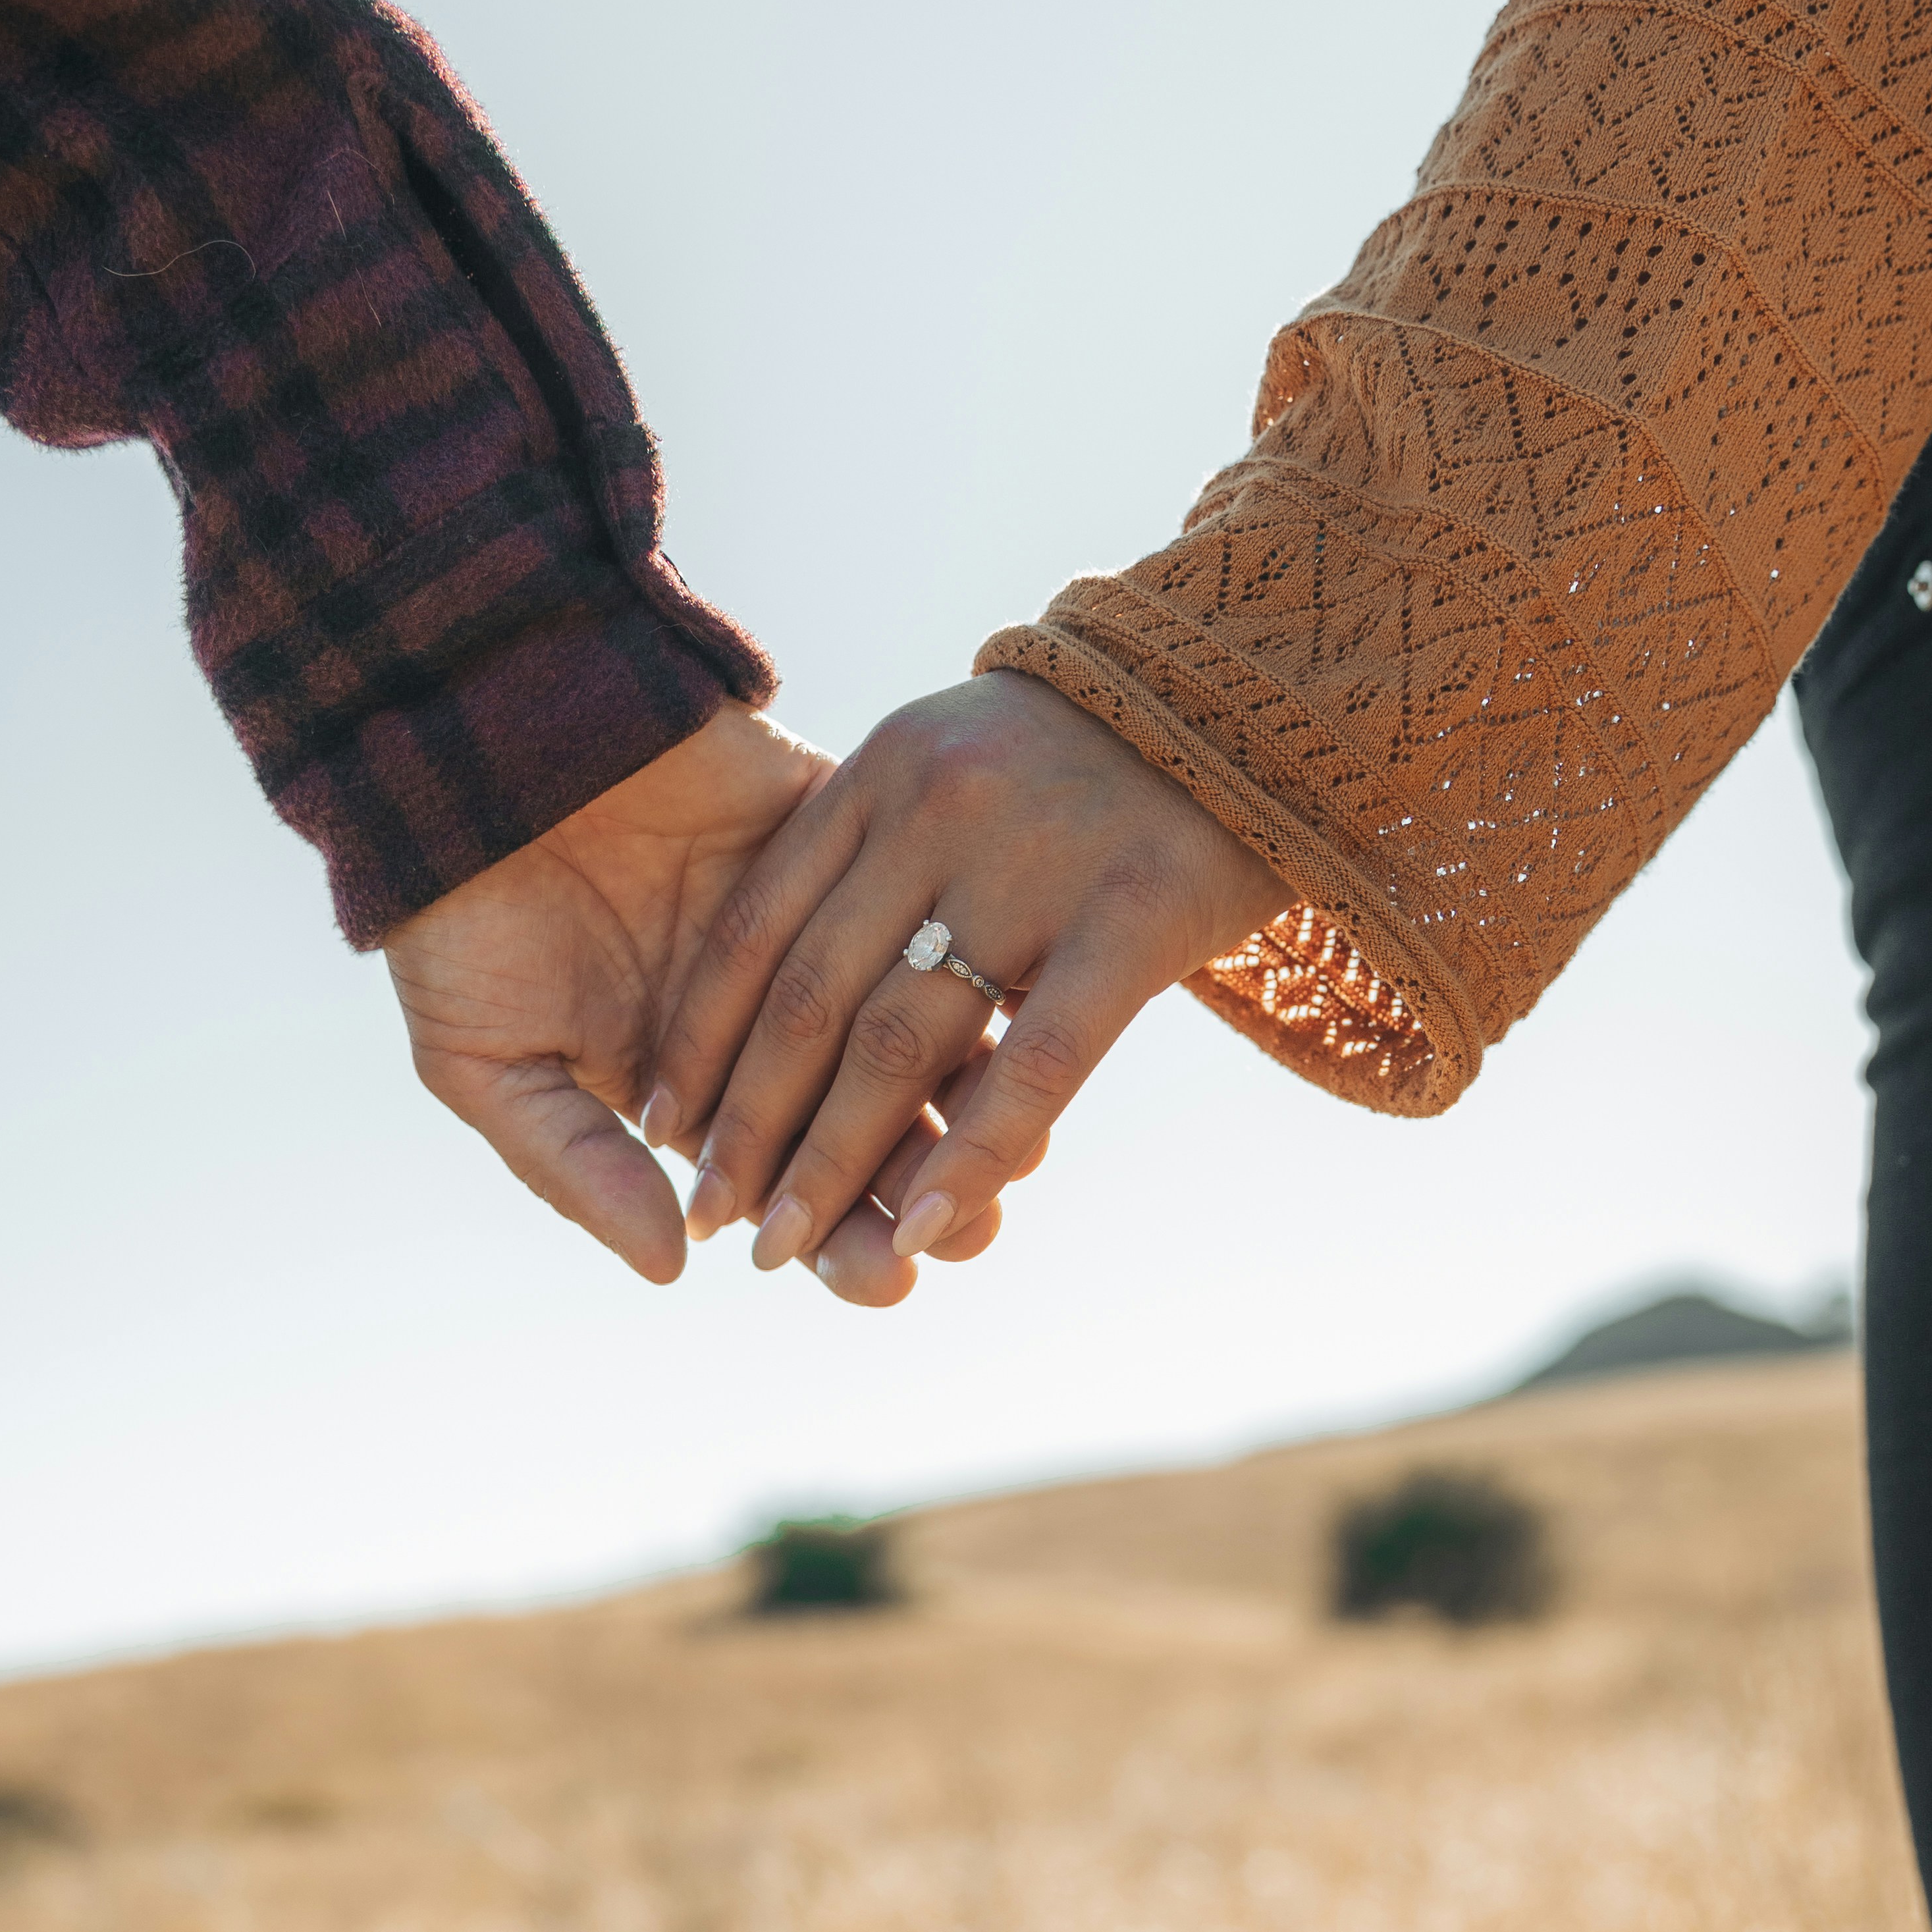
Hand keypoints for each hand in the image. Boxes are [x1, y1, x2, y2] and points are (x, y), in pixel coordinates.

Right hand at [383, 702, 1008, 1294]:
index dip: (840, 1246)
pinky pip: (917, 901)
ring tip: (1020, 1145)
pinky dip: (963, 954)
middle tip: (976, 1233)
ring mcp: (816, 929)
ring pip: (916, 1029)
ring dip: (972, 1093)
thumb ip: (576, 1166)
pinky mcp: (839, 832)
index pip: (791, 1190)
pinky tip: (1009, 1005)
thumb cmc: (459, 920)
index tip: (890, 1282)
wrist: (466, 748)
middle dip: (928, 1189)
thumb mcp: (488, 1061)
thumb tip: (670, 1266)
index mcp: (700, 1094)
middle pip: (873, 1132)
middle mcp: (775, 1026)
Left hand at [646, 672, 1286, 1293]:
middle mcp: (940, 810)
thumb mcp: (965, 761)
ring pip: (901, 1042)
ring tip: (786, 1251)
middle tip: (715, 1223)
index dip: (701, 1040)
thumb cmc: (1106, 750)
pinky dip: (971, 1156)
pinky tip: (923, 1232)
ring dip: (833, 1163)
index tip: (662, 1130)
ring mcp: (1036, 861)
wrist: (1269, 681)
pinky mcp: (1136, 912)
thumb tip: (799, 989)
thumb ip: (886, 853)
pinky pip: (1036, 1061)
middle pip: (812, 999)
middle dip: (751, 1127)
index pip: (757, 928)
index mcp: (882, 773)